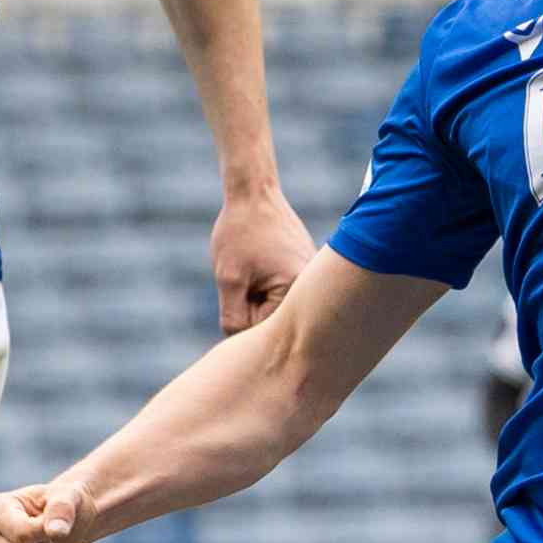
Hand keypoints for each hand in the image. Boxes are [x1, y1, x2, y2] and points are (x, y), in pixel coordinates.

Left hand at [211, 191, 313, 334]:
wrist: (253, 194)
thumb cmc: (239, 232)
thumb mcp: (228, 279)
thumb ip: (233, 320)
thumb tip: (243, 348)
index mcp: (297, 290)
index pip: (264, 330)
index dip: (242, 311)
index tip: (240, 283)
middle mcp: (313, 288)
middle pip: (274, 323)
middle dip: (252, 306)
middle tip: (246, 272)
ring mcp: (312, 282)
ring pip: (275, 310)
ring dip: (258, 296)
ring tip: (254, 265)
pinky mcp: (307, 275)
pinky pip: (281, 296)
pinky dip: (266, 287)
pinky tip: (263, 263)